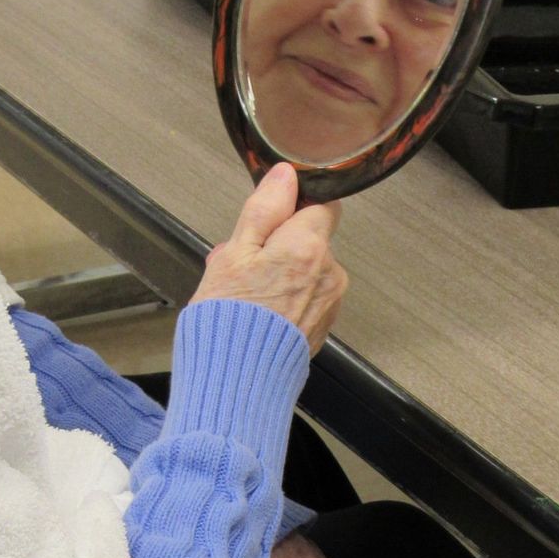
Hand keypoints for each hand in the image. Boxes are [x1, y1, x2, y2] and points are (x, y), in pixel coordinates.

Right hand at [190, 163, 347, 354]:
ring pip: (309, 271)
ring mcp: (329, 303)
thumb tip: (285, 176)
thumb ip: (264, 209)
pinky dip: (288, 300)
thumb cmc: (229, 318)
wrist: (236, 382)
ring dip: (283, 274)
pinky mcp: (322, 327)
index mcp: (308, 246)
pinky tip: (260, 315)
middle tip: (245, 265)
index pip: (322, 204)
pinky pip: (308, 299)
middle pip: (313, 239)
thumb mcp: (233, 252)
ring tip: (248, 295)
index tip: (269, 220)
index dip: (295, 207)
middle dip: (281, 245)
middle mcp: (329, 272)